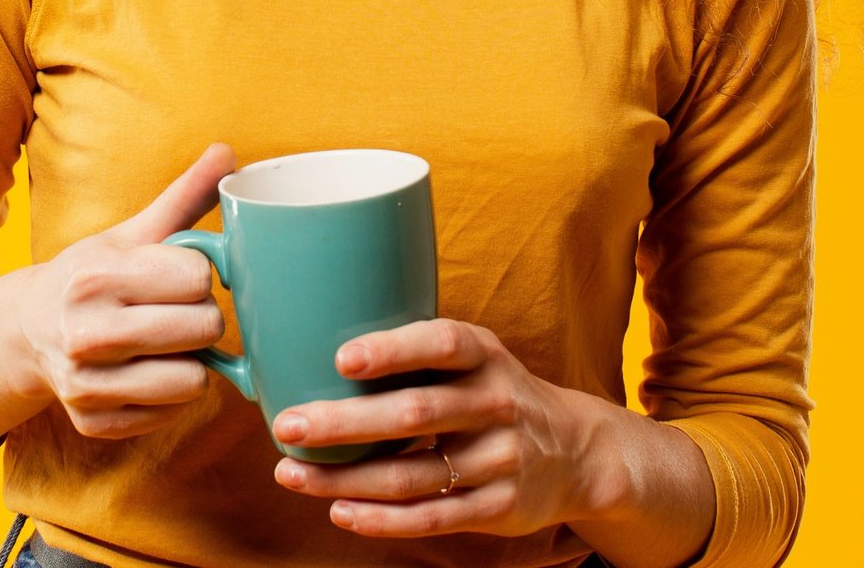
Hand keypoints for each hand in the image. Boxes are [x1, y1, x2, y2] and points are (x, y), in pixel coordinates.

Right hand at [16, 143, 236, 440]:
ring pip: (194, 380)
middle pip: (205, 328)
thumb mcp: (130, 233)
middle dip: (202, 318)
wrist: (28, 329)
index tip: (181, 275)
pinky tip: (147, 370)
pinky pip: (172, 414)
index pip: (198, 277)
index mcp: (95, 276)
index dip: (200, 276)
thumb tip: (229, 152)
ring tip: (167, 343)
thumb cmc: (92, 275)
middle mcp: (84, 332)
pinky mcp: (93, 422)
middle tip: (178, 310)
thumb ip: (183, 197)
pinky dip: (169, 395)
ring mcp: (86, 384)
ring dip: (191, 361)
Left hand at [268, 318, 607, 538]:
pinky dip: (382, 519)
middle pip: (414, 414)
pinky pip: (433, 517)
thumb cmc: (492, 391)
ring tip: (291, 473)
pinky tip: (340, 512)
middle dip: (344, 422)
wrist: (576, 450)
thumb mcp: (474, 355)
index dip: (392, 350)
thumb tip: (313, 343)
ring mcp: (500, 458)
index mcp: (484, 355)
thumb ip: (415, 350)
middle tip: (287, 424)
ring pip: (413, 475)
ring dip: (345, 479)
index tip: (341, 359)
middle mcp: (495, 403)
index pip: (441, 344)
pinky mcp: (500, 507)